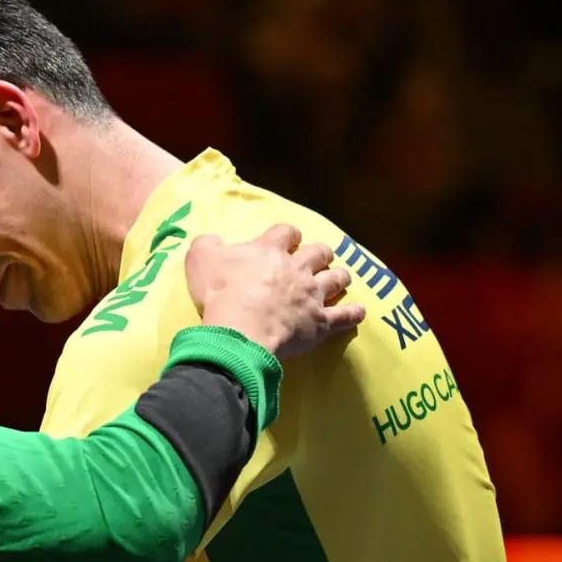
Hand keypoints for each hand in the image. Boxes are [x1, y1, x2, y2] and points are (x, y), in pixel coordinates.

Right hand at [185, 224, 365, 358]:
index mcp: (270, 250)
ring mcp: (312, 295)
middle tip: (317, 258)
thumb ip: (207, 244)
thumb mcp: (200, 259)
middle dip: (320, 253)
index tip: (288, 239)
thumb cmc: (220, 293)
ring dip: (339, 276)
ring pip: (336, 279)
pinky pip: (344, 316)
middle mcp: (296, 268)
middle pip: (318, 252)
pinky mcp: (320, 322)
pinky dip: (354, 313)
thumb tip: (212, 240)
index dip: (289, 234)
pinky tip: (361, 311)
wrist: (240, 330)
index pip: (286, 232)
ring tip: (341, 277)